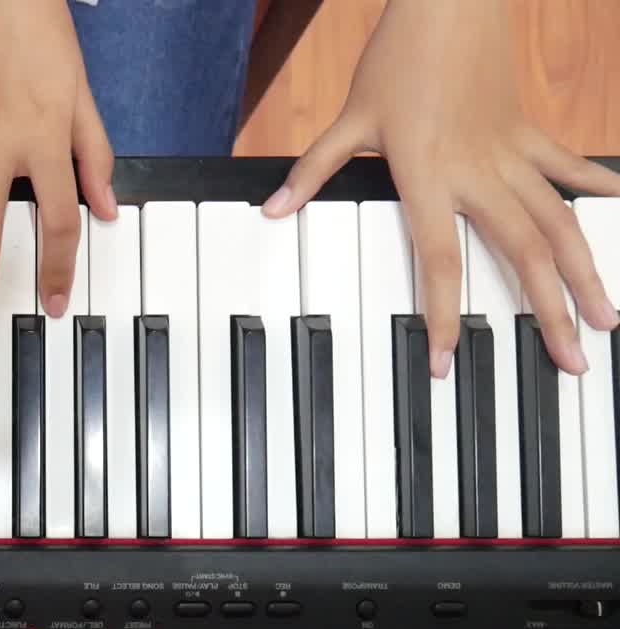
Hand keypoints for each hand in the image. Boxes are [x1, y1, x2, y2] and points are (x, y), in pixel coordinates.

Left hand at [263, 0, 619, 376]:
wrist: (451, 4)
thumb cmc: (399, 58)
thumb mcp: (349, 117)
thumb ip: (314, 170)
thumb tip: (274, 208)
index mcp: (430, 176)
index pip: (439, 261)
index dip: (442, 315)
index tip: (449, 361)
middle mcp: (479, 173)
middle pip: (521, 254)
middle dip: (549, 312)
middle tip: (573, 361)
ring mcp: (512, 154)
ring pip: (559, 223)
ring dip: (585, 272)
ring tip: (610, 317)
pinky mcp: (530, 132)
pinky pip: (567, 169)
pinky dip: (596, 190)